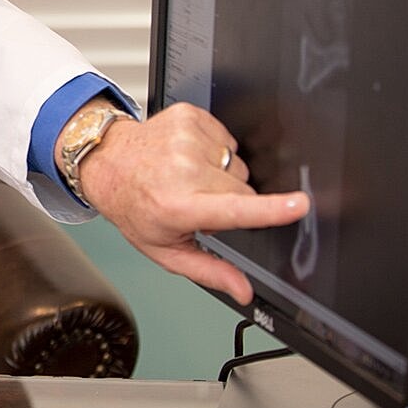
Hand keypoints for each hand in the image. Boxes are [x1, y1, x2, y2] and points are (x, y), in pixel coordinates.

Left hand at [74, 102, 308, 303]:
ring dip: (219, 175)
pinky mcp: (189, 116)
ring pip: (237, 165)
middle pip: (244, 190)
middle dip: (230, 200)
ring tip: (187, 178)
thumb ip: (209, 272)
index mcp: (178, 205)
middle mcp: (182, 170)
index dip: (271, 210)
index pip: (235, 209)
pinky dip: (212, 150)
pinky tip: (186, 157)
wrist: (108, 164)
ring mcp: (186, 139)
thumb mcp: (165, 249)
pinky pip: (226, 138)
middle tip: (196, 201)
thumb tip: (243, 291)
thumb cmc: (136, 208)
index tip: (299, 205)